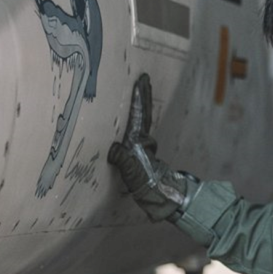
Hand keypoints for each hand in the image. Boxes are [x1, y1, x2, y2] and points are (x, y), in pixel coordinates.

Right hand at [107, 79, 194, 221]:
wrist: (159, 194)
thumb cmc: (145, 183)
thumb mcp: (132, 172)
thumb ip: (122, 160)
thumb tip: (113, 148)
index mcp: (138, 140)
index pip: (139, 114)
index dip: (139, 97)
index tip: (141, 80)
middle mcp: (141, 139)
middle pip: (143, 113)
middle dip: (143, 96)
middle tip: (144, 79)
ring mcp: (141, 145)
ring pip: (141, 120)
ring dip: (140, 106)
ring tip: (139, 93)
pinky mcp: (139, 152)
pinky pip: (136, 130)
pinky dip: (135, 120)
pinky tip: (131, 120)